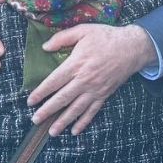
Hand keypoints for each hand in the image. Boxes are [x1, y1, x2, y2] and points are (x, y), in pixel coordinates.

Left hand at [26, 23, 155, 136]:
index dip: (41, 92)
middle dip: (47, 111)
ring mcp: (95, 90)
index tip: (30, 101)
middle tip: (35, 120)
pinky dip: (83, 122)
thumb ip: (62, 38)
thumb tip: (44, 47)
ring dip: (63, 121)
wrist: (132, 47)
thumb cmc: (106, 37)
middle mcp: (84, 80)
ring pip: (76, 109)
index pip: (54, 81)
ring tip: (51, 132)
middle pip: (62, 99)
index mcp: (76, 64)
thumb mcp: (82, 31)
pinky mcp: (104, 94)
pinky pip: (92, 111)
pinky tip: (74, 131)